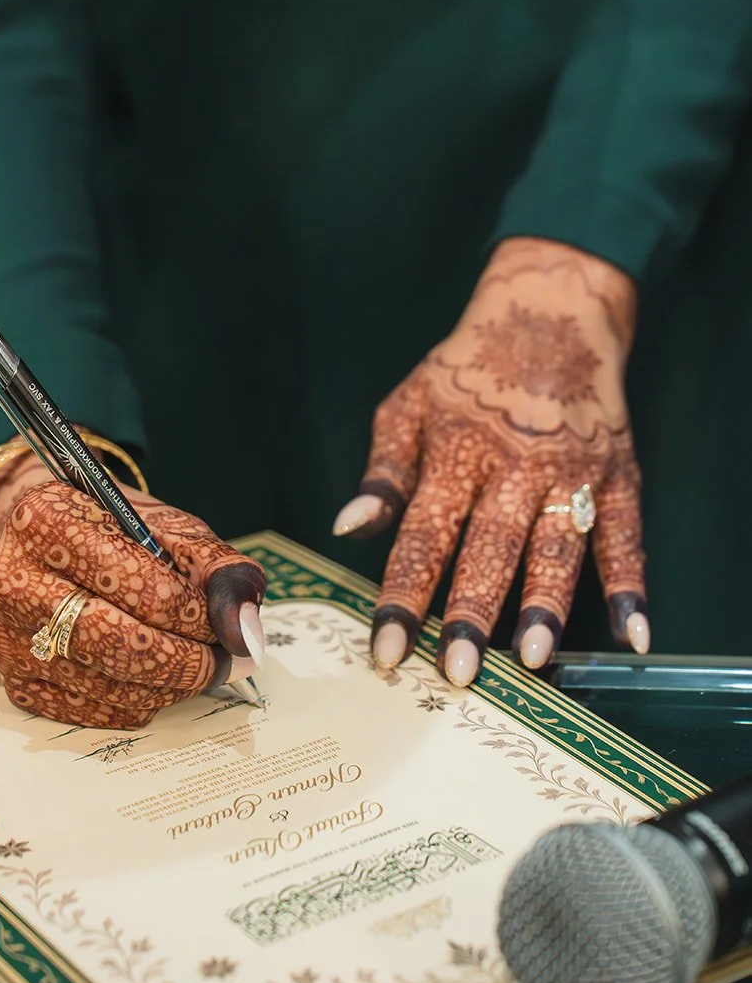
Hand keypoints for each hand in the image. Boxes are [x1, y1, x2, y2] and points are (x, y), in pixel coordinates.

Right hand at [0, 459, 266, 727]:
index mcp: (45, 520)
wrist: (48, 541)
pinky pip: (87, 712)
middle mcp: (9, 579)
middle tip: (227, 660)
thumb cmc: (115, 530)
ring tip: (201, 668)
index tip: (227, 625)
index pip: (137, 586)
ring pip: (106, 684)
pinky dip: (135, 703)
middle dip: (187, 660)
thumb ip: (218, 570)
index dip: (194, 614)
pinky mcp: (11, 681)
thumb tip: (246, 633)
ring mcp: (5, 636)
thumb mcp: (170, 528)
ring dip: (168, 686)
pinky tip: (158, 681)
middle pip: (118, 643)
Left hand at [333, 238, 648, 685]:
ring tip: (533, 660)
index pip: (422, 535)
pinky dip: (632, 587)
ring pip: (558, 546)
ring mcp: (571, 471)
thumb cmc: (466, 369)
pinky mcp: (617, 474)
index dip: (402, 595)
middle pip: (490, 548)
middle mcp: (514, 466)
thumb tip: (349, 527)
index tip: (385, 651)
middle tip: (458, 672)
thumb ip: (384, 471)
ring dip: (546, 604)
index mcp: (456, 452)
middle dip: (473, 612)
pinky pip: (626, 537)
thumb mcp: (409, 406)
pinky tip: (632, 635)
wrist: (550, 309)